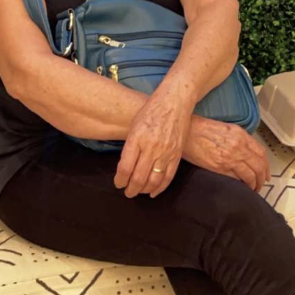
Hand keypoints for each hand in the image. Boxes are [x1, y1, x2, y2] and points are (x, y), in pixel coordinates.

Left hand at [113, 83, 193, 197]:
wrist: (175, 102)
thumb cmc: (151, 110)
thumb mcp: (134, 125)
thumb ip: (130, 146)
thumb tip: (125, 167)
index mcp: (137, 139)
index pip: (125, 168)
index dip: (120, 180)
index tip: (118, 183)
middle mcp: (151, 147)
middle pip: (138, 178)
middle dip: (130, 189)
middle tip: (127, 192)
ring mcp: (166, 152)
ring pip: (153, 181)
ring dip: (144, 190)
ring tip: (138, 192)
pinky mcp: (177, 155)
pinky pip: (168, 177)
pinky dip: (160, 188)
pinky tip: (153, 192)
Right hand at [182, 117, 270, 190]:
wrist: (187, 132)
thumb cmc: (202, 129)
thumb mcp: (226, 129)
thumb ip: (239, 140)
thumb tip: (248, 153)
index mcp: (241, 135)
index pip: (261, 153)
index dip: (266, 166)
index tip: (266, 173)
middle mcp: (239, 147)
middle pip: (259, 166)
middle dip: (262, 178)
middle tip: (261, 184)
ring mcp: (230, 158)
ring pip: (250, 175)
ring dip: (254, 184)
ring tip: (252, 189)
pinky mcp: (220, 168)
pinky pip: (236, 179)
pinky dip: (241, 185)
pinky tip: (240, 188)